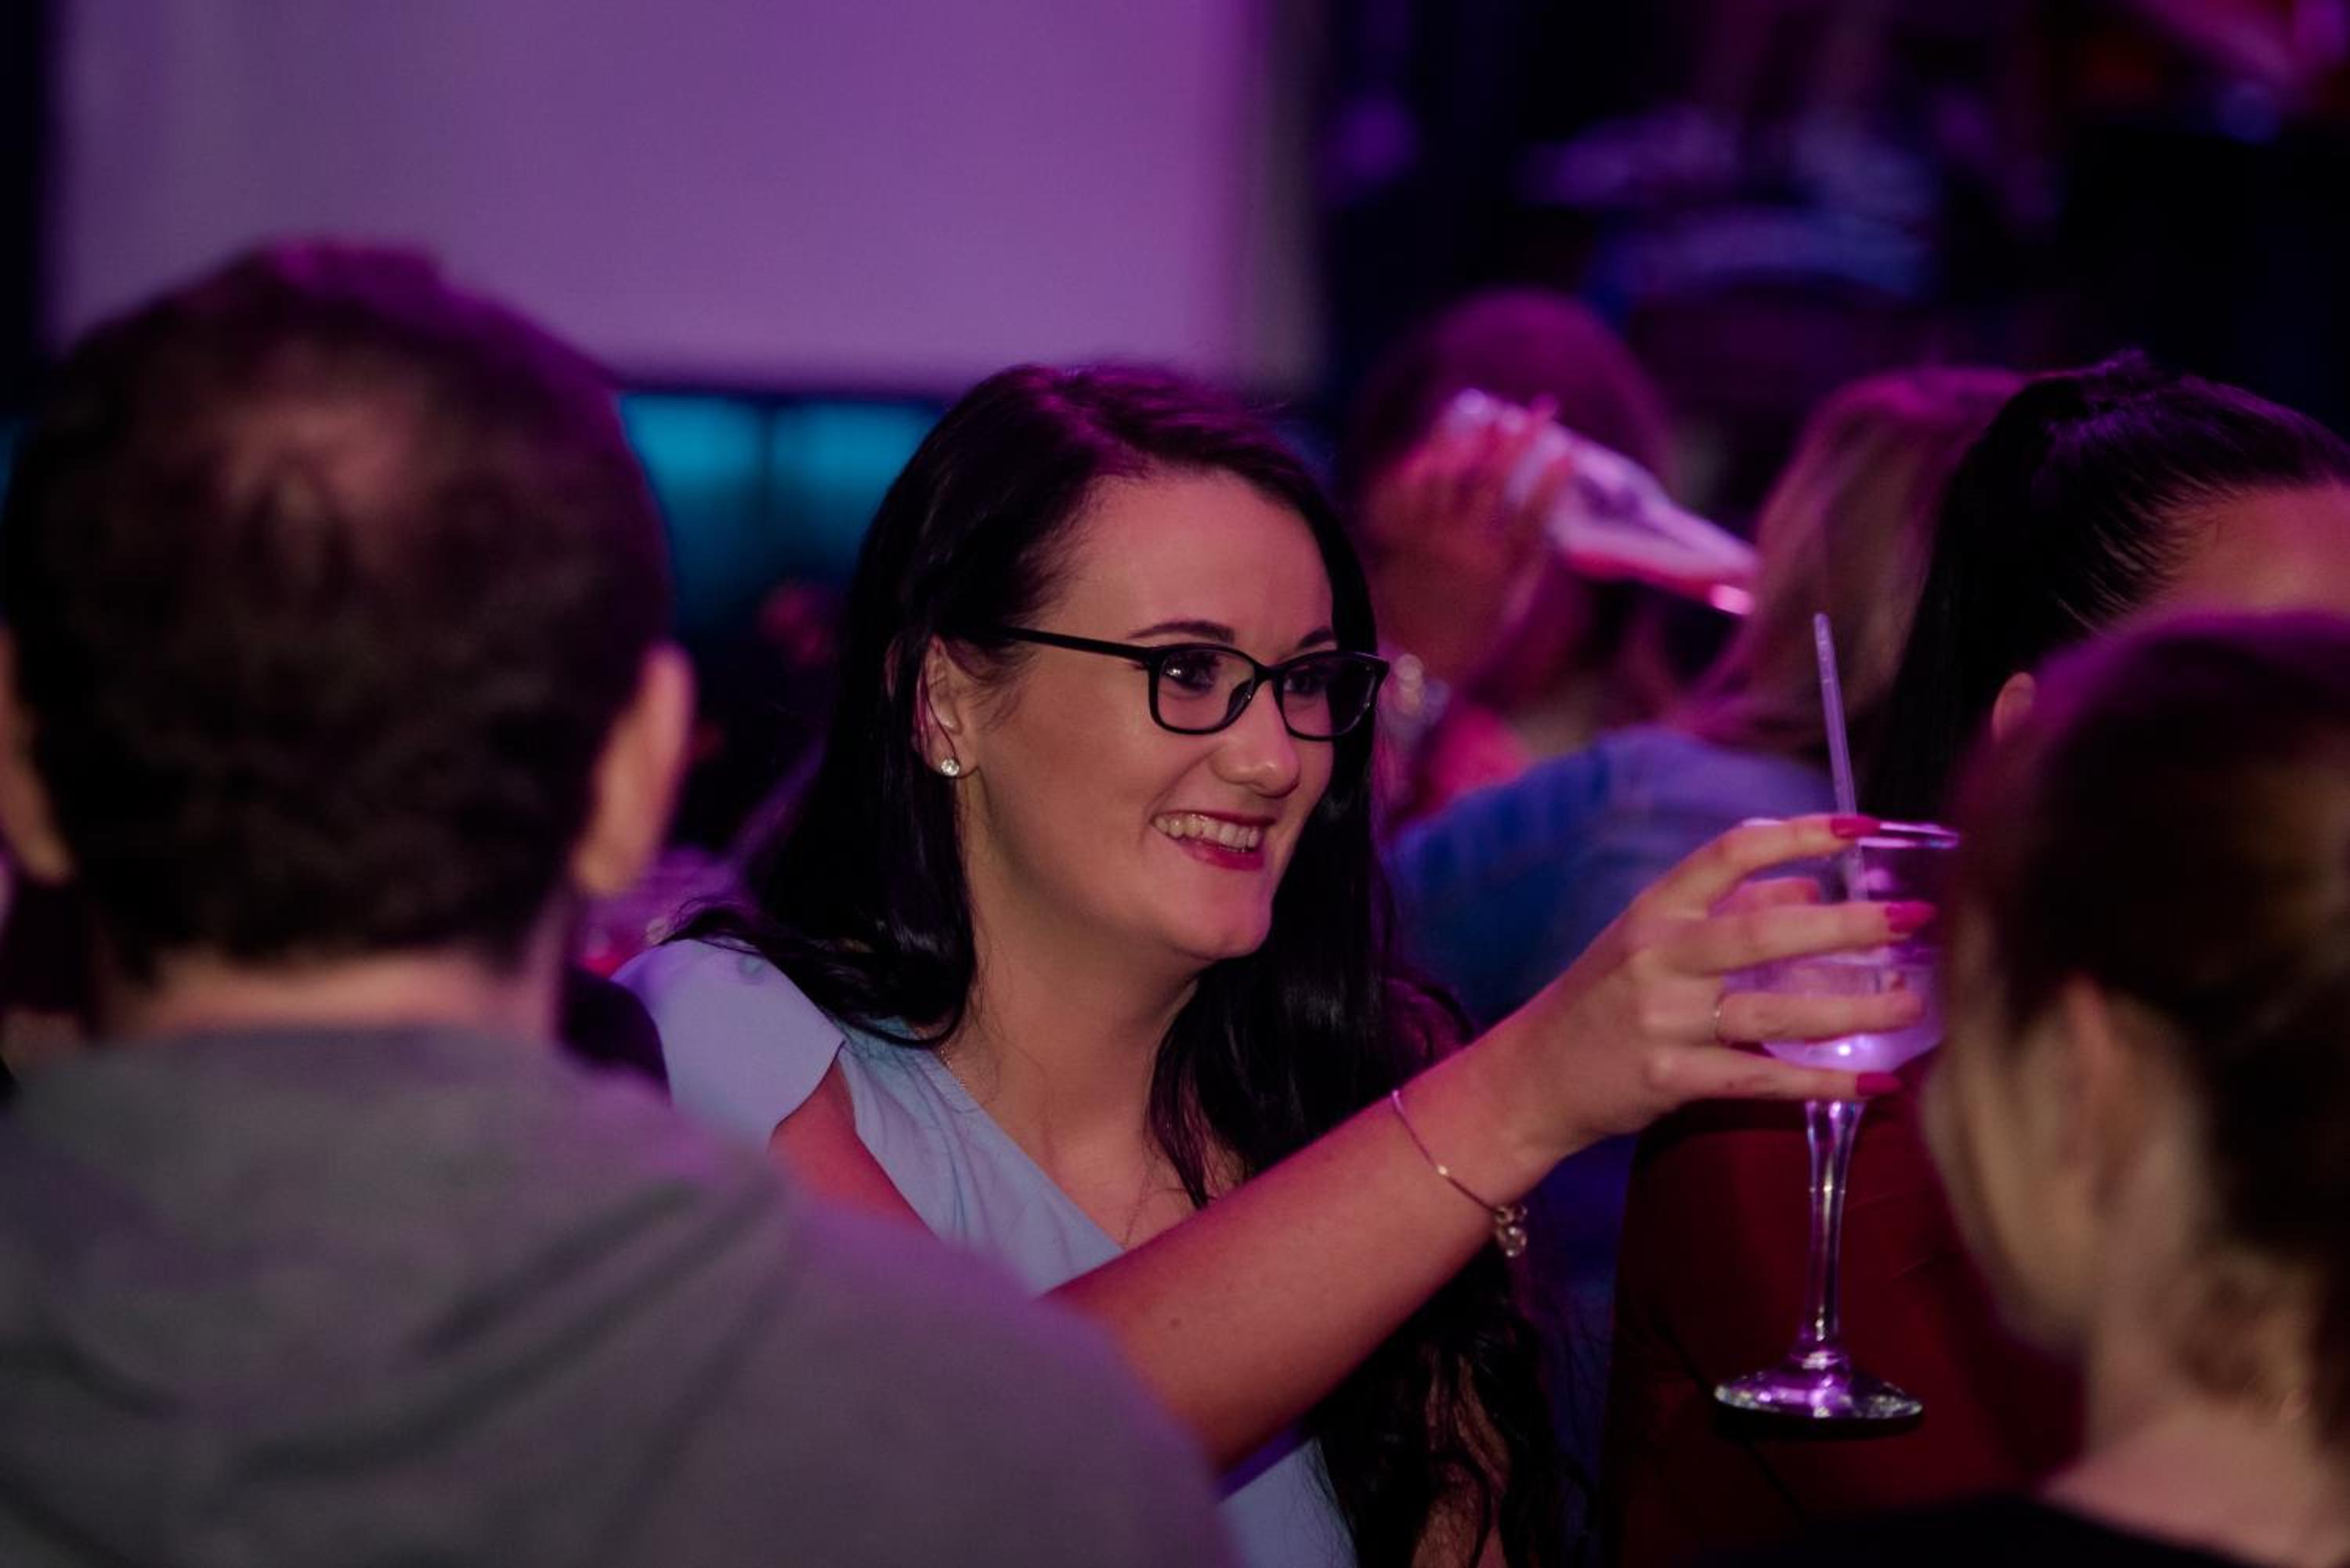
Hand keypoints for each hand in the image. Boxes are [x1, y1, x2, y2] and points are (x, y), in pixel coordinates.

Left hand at [1360, 398, 1574, 686]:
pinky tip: (1436, 445)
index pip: (1532, 516)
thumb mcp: (1514, 603)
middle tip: (1541, 411)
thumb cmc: (1473, 633)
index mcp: (1498, 569)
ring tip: (1487, 416)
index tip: (1567, 450)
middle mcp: (1463, 550)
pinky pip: (1407, 493)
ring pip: (1447, 478)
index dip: (1551, 481)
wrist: (1413, 661)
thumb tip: (1552, 514)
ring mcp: (1427, 541)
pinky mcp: (1399, 539)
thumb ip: (1533, 558)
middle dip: (1520, 441)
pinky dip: (1421, 465)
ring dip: (1470, 441)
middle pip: (1494, 483)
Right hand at [1484, 815, 1926, 1160]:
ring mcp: (1662, 1019)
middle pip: (1764, 932)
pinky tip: (1875, 1082)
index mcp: (1655, 910)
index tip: (1862, 827)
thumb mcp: (1651, 942)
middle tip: (1911, 918)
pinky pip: (1760, 1077)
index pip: (1731, 853)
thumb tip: (1811, 889)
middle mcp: (1657, 957)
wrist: (1531, 1077)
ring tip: (1912, 1003)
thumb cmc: (1600, 1001)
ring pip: (1772, 1010)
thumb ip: (1729, 910)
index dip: (1799, 834)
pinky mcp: (1670, 1078)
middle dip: (1848, 925)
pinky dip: (1822, 1082)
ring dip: (1852, 1008)